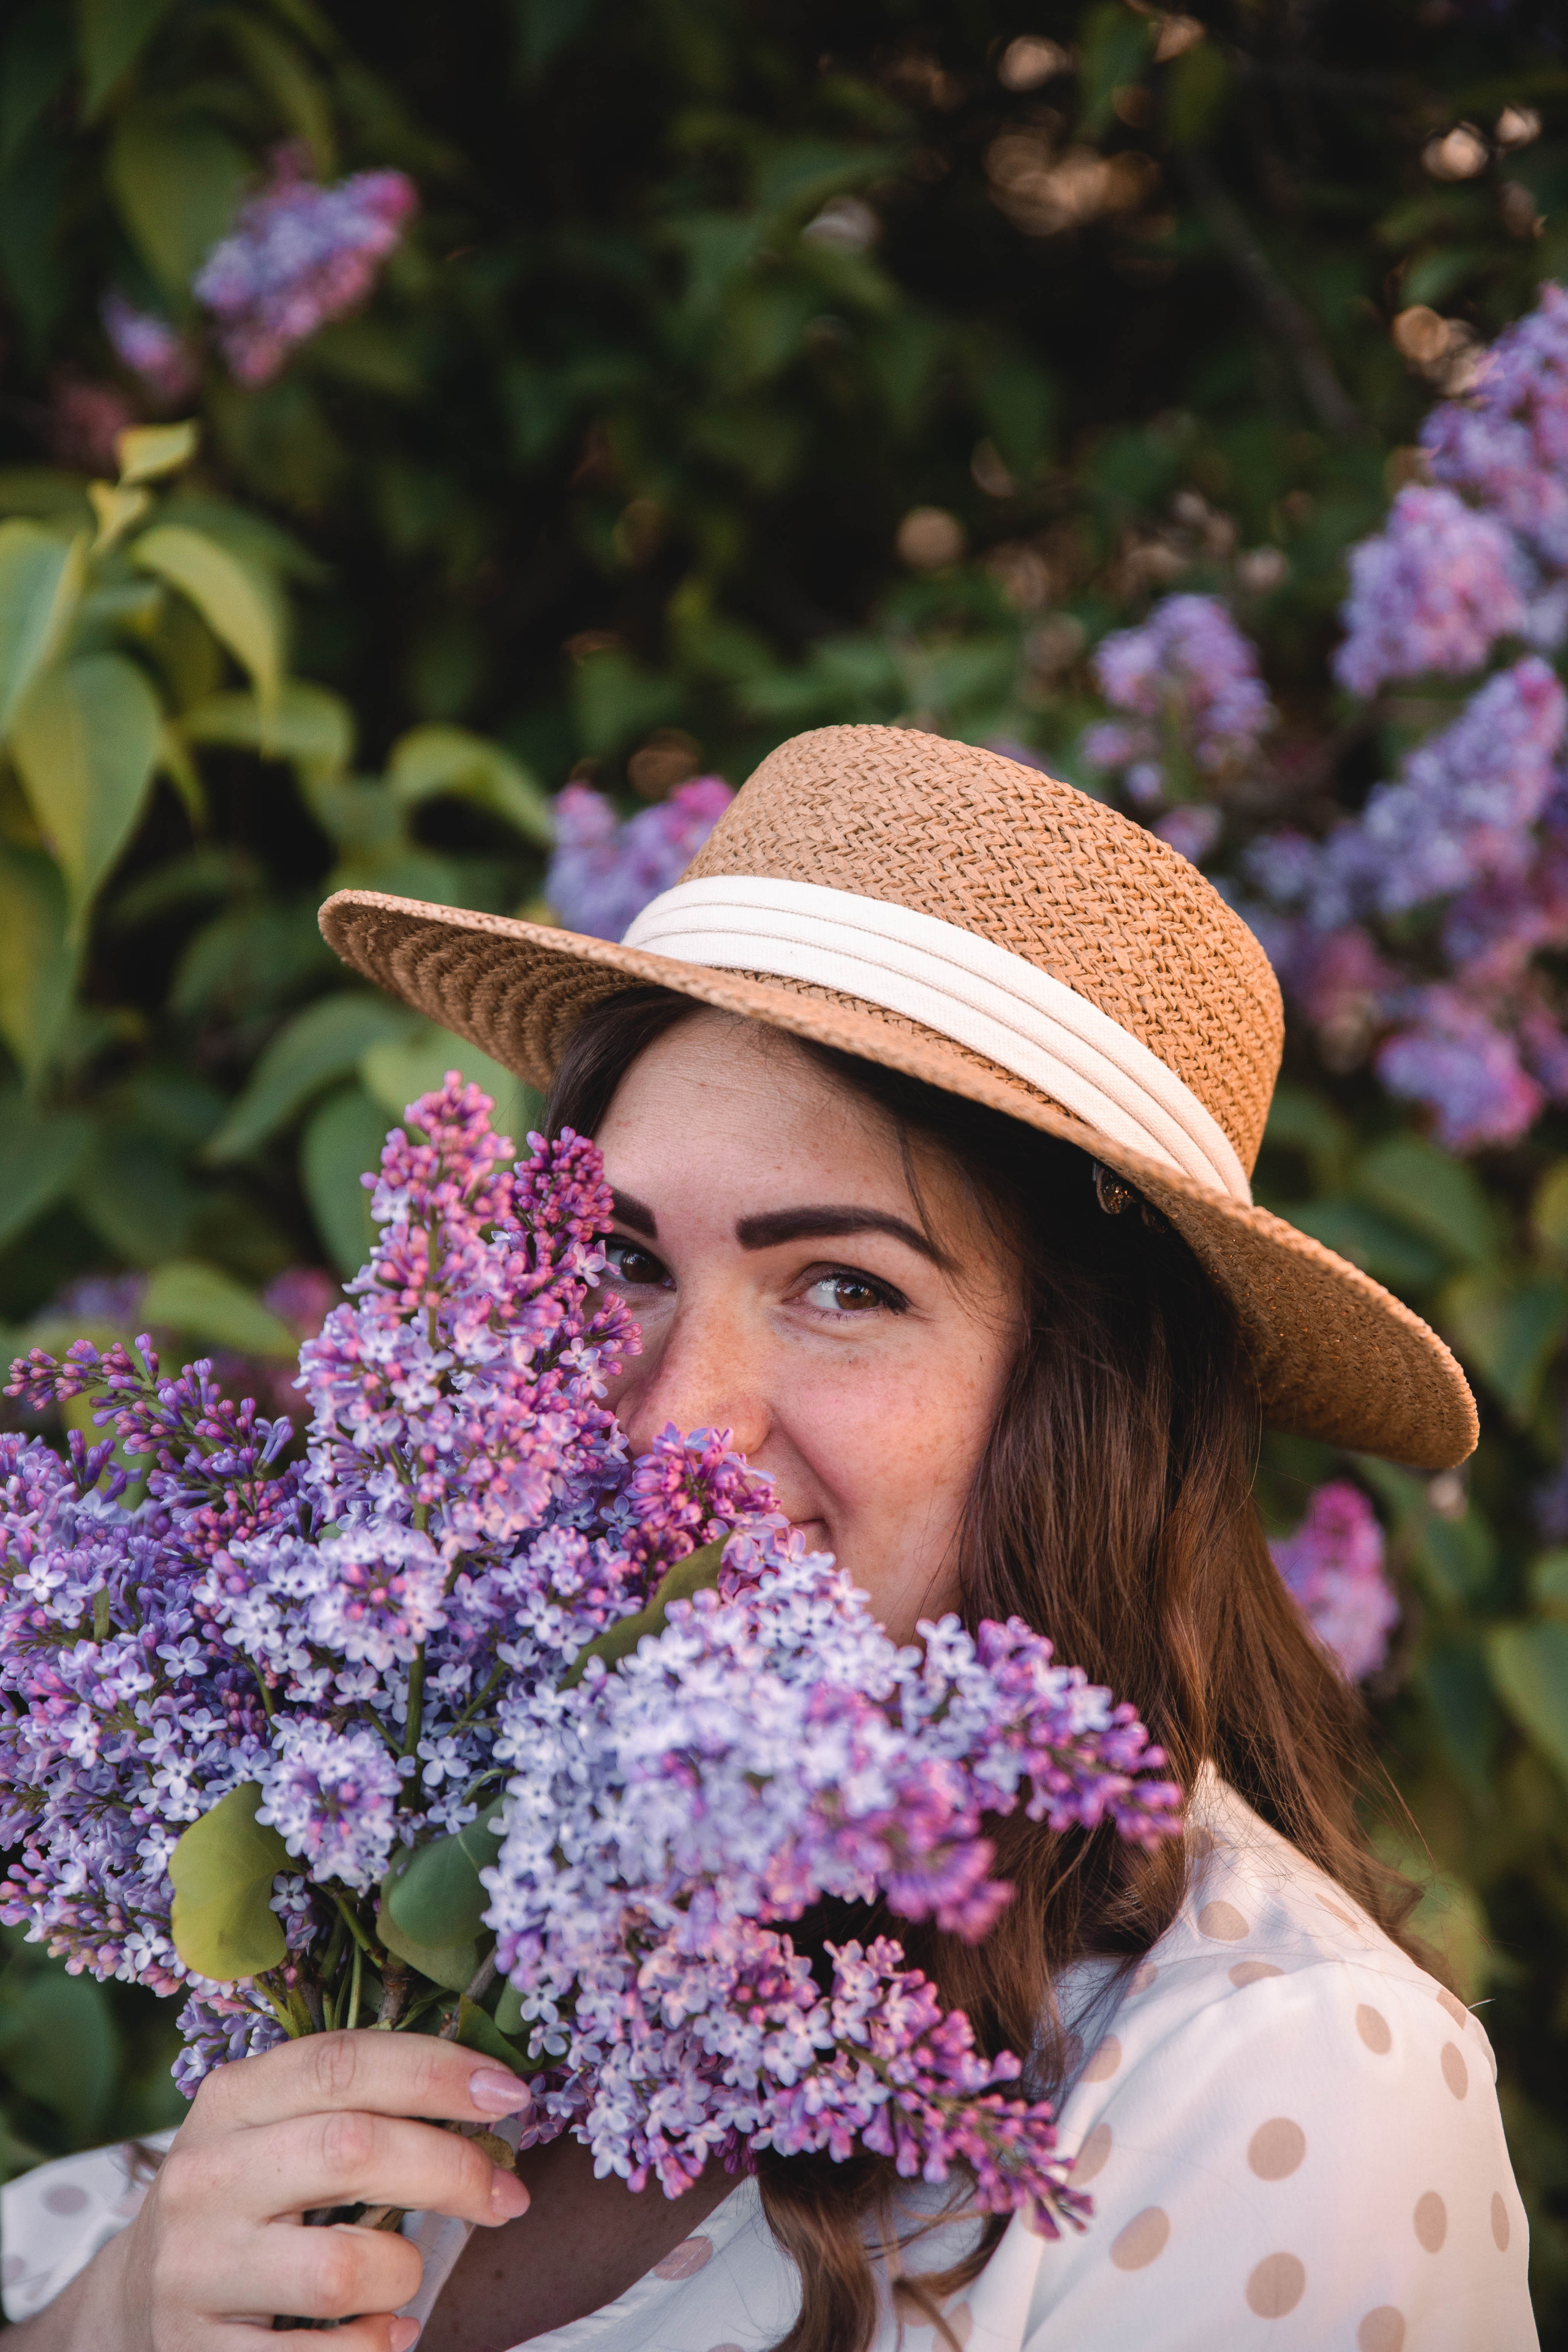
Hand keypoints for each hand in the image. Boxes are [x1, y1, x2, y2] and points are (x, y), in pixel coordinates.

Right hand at [22, 2031, 532, 2351]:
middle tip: (506, 2195)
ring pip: (340, 2267)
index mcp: (231, 2100)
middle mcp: (205, 2176)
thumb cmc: (245, 2198)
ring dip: (404, 2272)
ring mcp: (195, 2269)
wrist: (133, 2300)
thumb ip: (360, 2102)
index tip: (510, 2095)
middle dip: (452, 2170)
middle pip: (353, 2150)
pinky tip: (388, 2331)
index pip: (343, 2063)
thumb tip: (493, 2096)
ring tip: (408, 2274)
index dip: (436, 2071)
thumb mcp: (276, 2129)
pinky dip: (372, 2346)